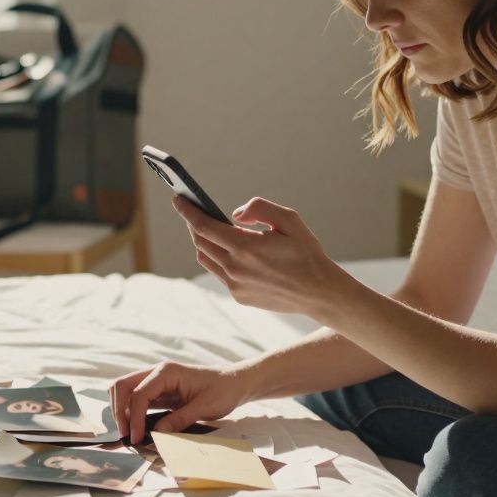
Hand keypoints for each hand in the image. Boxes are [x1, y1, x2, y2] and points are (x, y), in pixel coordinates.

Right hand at [109, 361, 251, 445]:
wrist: (234, 384)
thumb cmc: (222, 392)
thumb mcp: (204, 408)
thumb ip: (180, 420)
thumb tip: (156, 434)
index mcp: (167, 372)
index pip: (139, 394)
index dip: (133, 417)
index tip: (136, 438)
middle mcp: (157, 373)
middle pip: (122, 386)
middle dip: (119, 410)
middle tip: (127, 435)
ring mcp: (156, 381)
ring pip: (125, 391)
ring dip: (122, 410)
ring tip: (130, 432)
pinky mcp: (159, 391)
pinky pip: (136, 399)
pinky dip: (131, 412)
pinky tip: (137, 428)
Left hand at [173, 195, 350, 315]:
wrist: (318, 292)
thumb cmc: (306, 252)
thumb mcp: (289, 219)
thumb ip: (259, 208)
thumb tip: (234, 214)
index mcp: (246, 247)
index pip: (204, 226)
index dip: (188, 211)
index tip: (178, 199)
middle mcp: (236, 268)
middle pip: (201, 241)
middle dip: (194, 224)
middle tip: (195, 211)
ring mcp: (235, 285)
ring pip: (205, 258)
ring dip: (203, 242)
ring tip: (210, 230)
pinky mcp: (239, 296)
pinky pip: (219, 273)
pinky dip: (218, 258)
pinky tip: (228, 251)